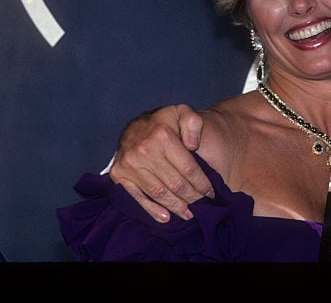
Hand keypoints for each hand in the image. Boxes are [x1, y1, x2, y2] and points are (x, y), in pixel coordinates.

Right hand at [108, 104, 212, 222]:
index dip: (202, 183)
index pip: (188, 168)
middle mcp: (144, 150)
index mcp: (162, 135)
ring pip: (159, 192)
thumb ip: (194, 123)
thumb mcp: (183, 112)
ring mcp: (130, 164)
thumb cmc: (165, 122)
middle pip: (175, 183)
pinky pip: (136, 197)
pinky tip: (166, 217)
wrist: (137, 125)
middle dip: (192, 198)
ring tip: (189, 214)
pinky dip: (151, 210)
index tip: (210, 193)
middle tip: (203, 206)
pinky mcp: (119, 174)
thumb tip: (193, 145)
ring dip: (176, 206)